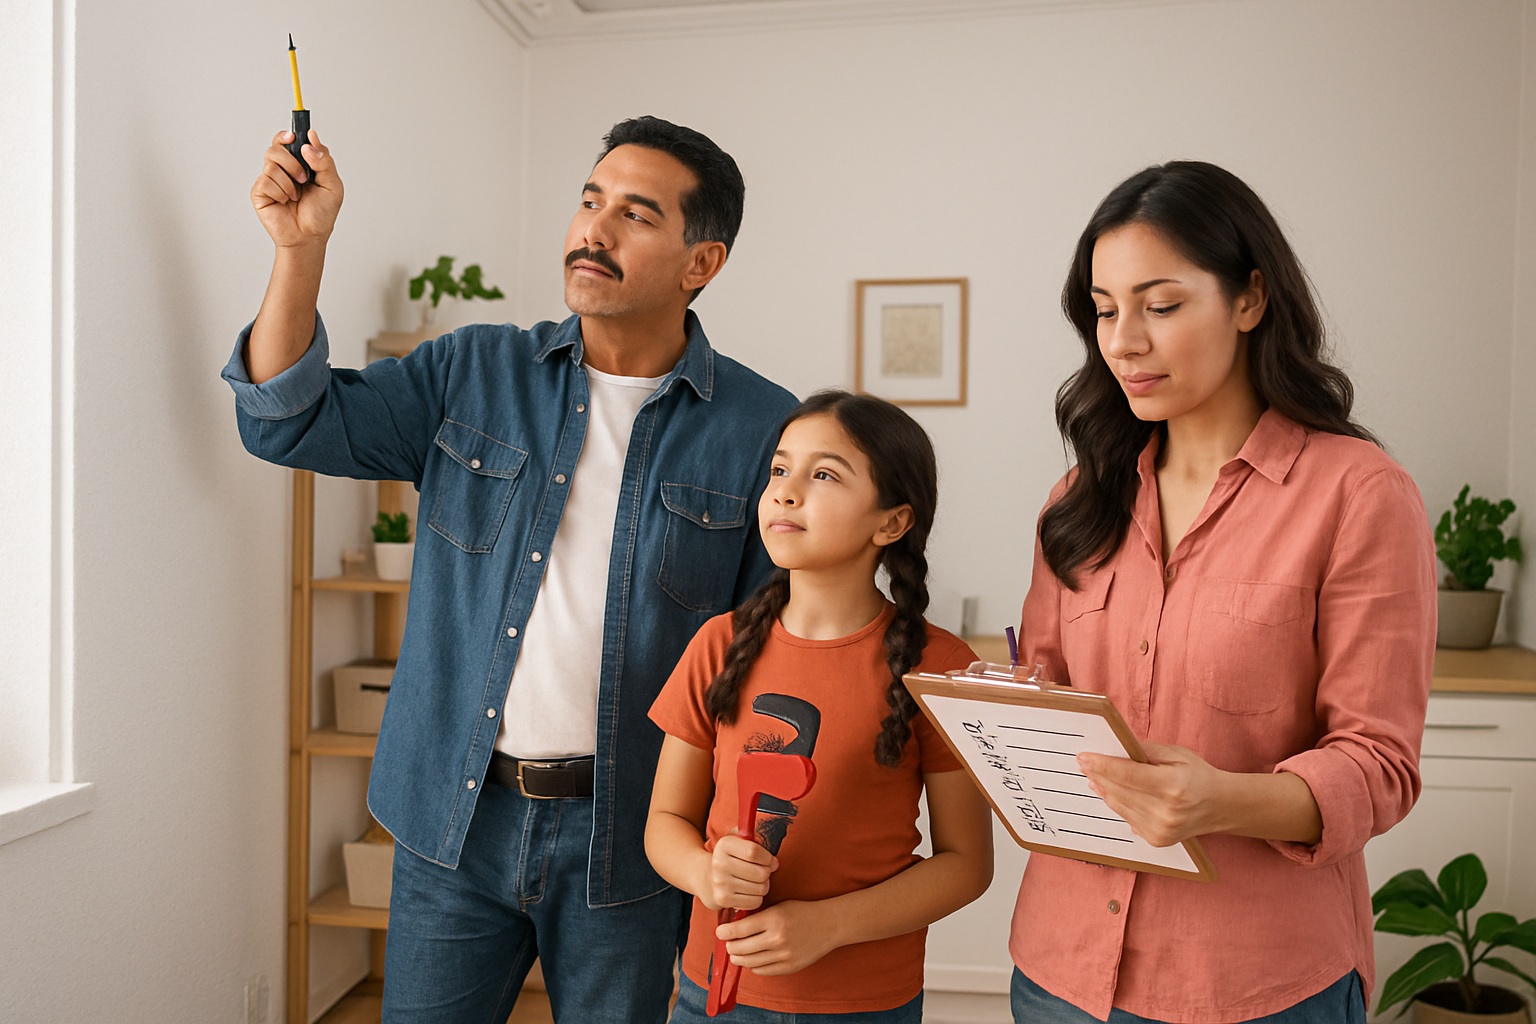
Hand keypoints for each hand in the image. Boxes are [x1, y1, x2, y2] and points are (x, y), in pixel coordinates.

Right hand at [250, 129, 343, 248]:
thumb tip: (310, 140)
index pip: (287, 141)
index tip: (293, 137)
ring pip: (271, 163)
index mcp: (299, 164)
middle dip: (292, 161)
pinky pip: (266, 181)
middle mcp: (282, 169)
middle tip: (303, 178)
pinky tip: (285, 202)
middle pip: (276, 147)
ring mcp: (269, 180)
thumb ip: (324, 160)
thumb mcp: (332, 185)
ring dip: (289, 181)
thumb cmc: (321, 214)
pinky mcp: (259, 192)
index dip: (287, 136)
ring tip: (296, 196)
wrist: (310, 237)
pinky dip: (280, 193)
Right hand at [702, 832, 776, 911]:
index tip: (770, 860)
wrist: (705, 878)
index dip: (768, 857)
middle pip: (761, 873)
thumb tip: (767, 847)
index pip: (754, 852)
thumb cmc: (729, 857)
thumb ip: (752, 836)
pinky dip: (757, 897)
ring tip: (755, 881)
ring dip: (763, 885)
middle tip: (763, 871)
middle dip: (768, 872)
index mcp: (724, 845)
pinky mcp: (723, 900)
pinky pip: (755, 902)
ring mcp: (721, 884)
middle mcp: (720, 864)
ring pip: (761, 888)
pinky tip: (749, 892)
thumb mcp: (736, 840)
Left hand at [717, 900, 837, 975]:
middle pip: (741, 948)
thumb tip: (732, 926)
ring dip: (738, 958)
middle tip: (727, 942)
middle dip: (730, 946)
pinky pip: (762, 971)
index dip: (725, 932)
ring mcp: (784, 955)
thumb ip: (757, 917)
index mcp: (774, 919)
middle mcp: (777, 939)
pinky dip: (752, 966)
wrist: (829, 924)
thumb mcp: (779, 906)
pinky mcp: (789, 967)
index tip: (720, 932)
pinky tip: (751, 959)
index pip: (739, 929)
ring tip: (736, 952)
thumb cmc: (801, 912)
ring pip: (749, 962)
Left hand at [1077, 741, 1227, 846]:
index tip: (1084, 757)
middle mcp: (1165, 811)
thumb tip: (1117, 747)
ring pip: (1119, 806)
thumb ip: (1146, 750)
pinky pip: (1127, 819)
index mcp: (1171, 785)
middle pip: (1119, 791)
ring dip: (1104, 790)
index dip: (1102, 765)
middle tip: (1084, 763)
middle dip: (1098, 775)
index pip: (1127, 774)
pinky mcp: (1157, 840)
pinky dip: (1117, 805)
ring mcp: (1161, 829)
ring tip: (1093, 777)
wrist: (1222, 806)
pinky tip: (1109, 792)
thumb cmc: (1199, 776)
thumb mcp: (1177, 754)